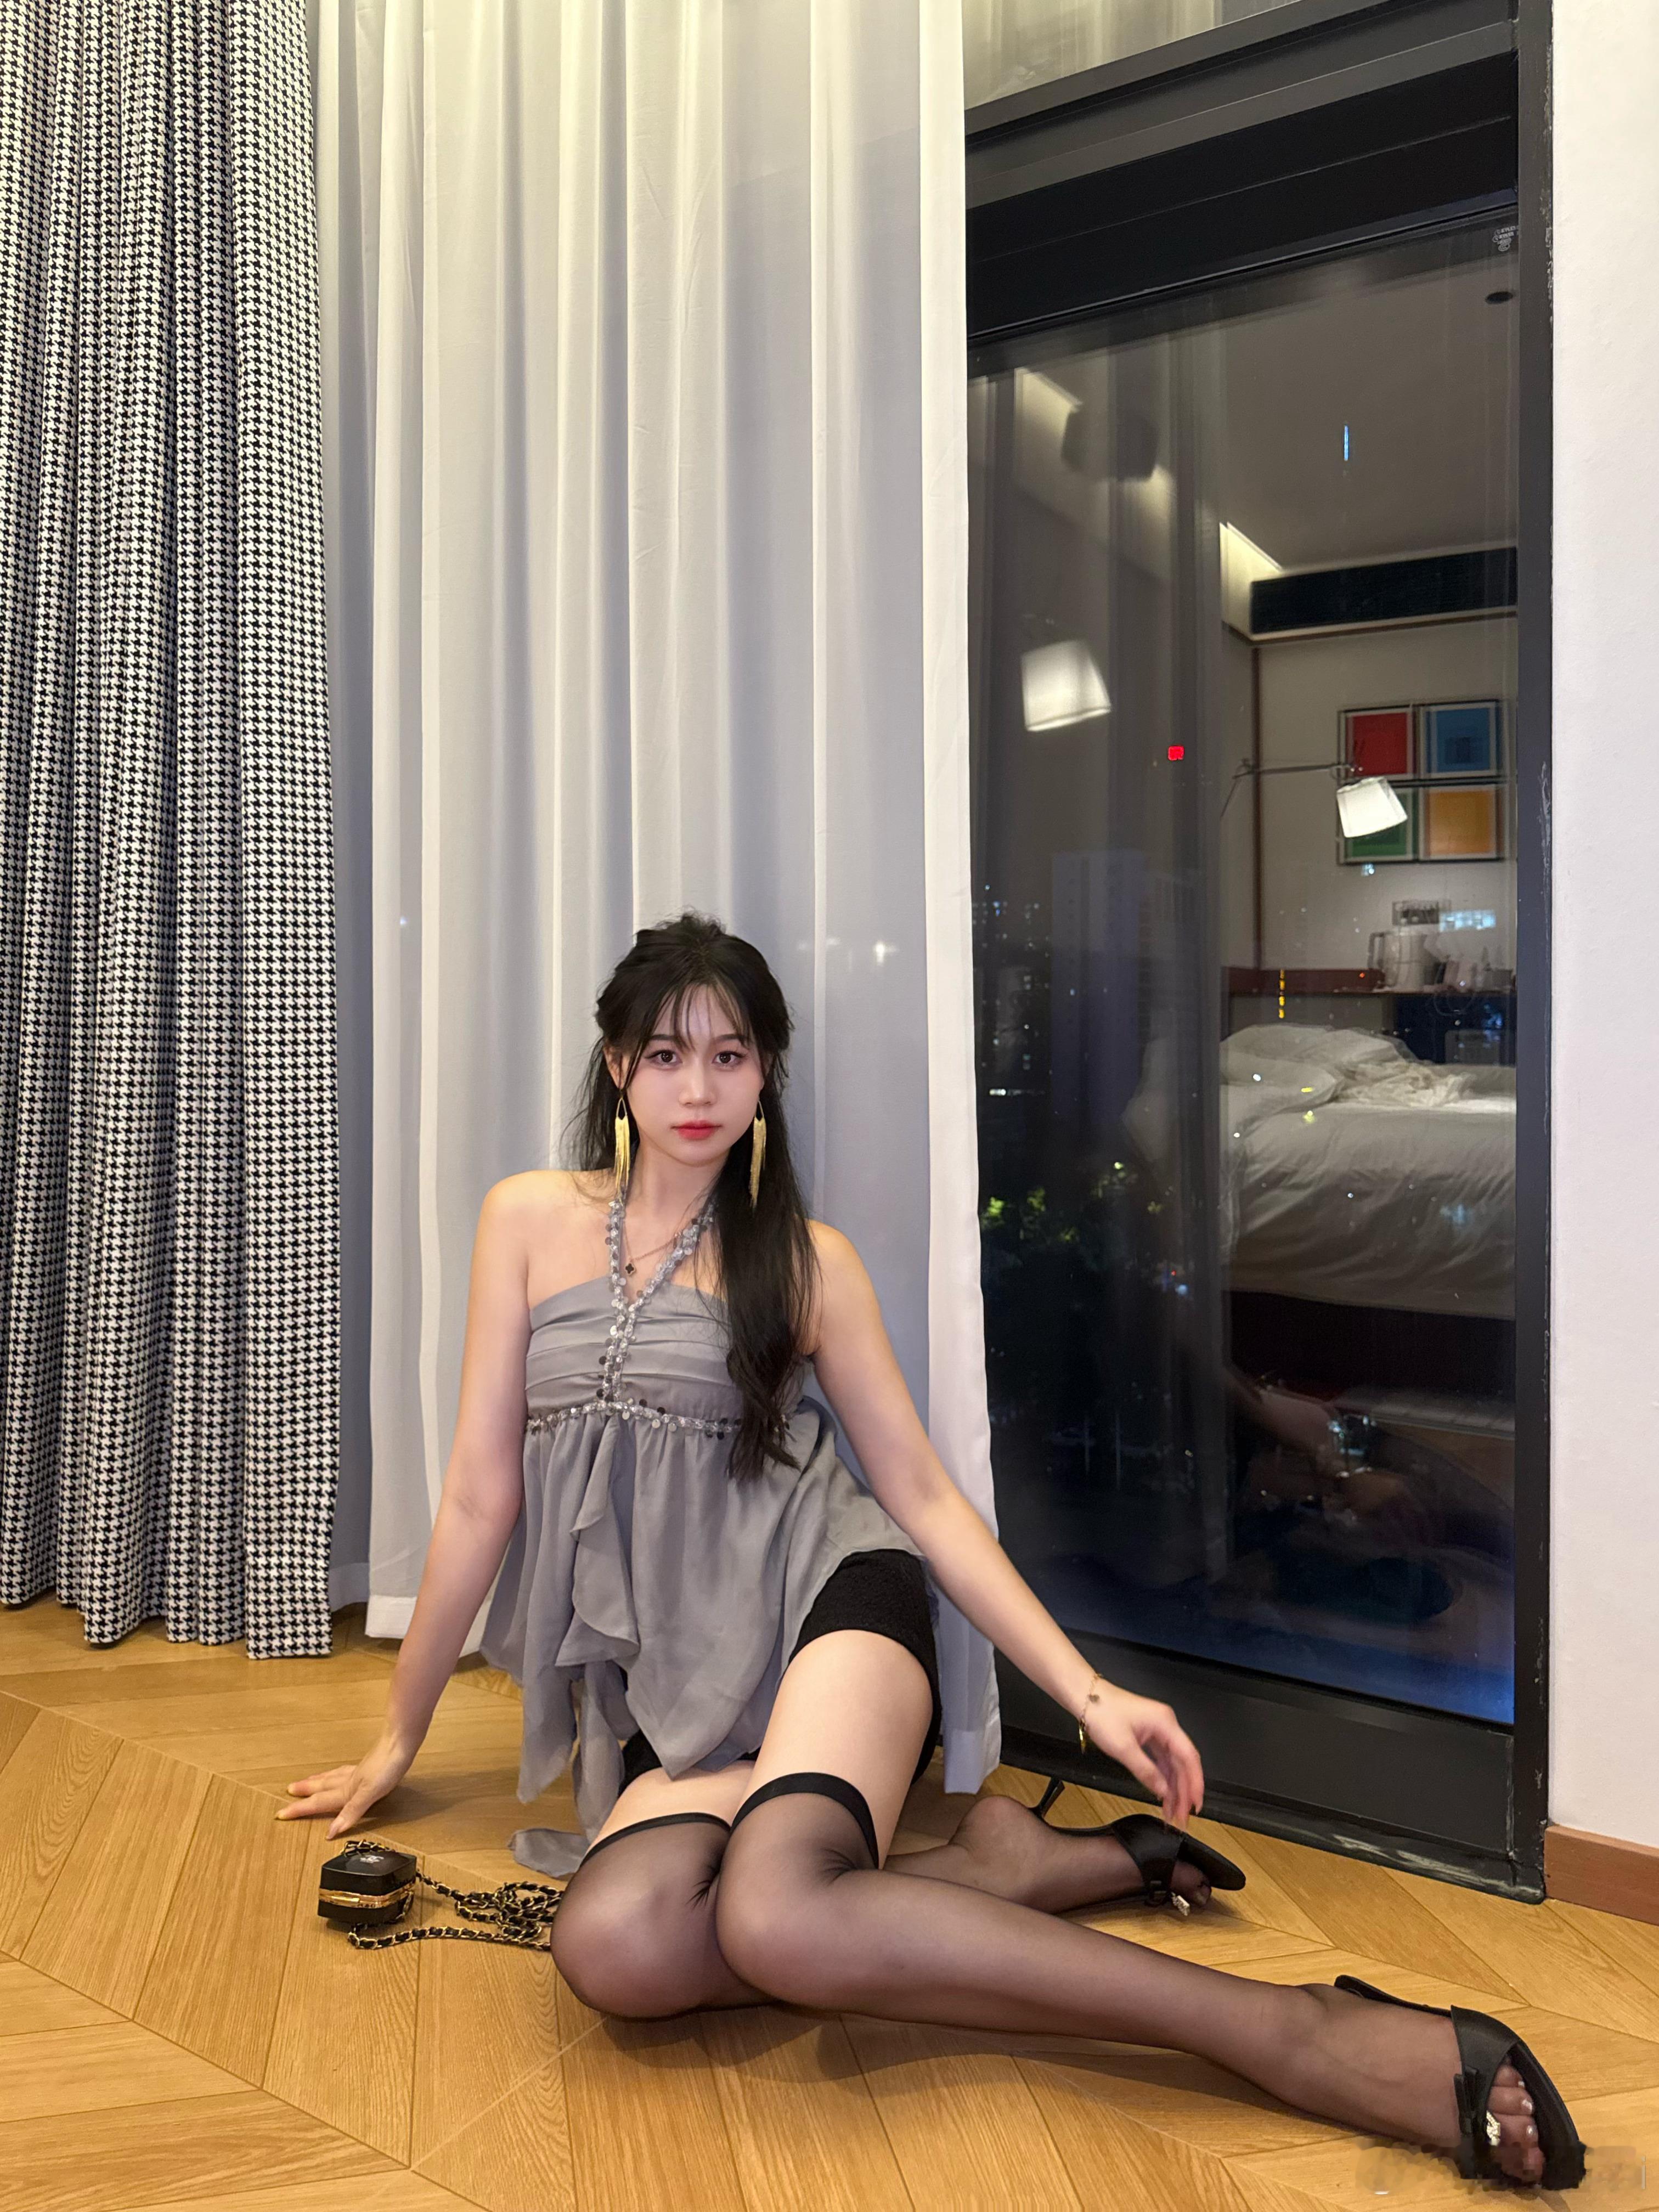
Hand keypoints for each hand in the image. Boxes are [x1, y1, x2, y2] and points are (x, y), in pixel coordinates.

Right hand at [276, 1731, 415, 1838]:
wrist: (401, 1741)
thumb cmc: (388, 1766)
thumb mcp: (370, 1793)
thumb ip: (351, 1811)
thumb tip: (331, 1831)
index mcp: (347, 1789)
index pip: (319, 1802)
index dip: (300, 1809)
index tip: (280, 1814)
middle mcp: (349, 1780)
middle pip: (321, 1787)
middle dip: (304, 1792)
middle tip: (288, 1792)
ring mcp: (358, 1771)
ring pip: (331, 1777)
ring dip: (317, 1781)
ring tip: (307, 1781)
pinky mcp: (369, 1765)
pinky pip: (345, 1771)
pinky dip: (336, 1774)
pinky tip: (342, 1774)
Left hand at [1080, 1682, 1203, 1828]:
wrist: (1084, 1696)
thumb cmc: (1102, 1713)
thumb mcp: (1123, 1747)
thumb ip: (1146, 1771)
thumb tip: (1163, 1791)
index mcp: (1165, 1723)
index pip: (1189, 1757)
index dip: (1195, 1782)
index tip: (1196, 1804)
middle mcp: (1165, 1726)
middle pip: (1183, 1762)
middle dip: (1184, 1790)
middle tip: (1183, 1815)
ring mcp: (1157, 1730)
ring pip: (1172, 1763)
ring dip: (1174, 1787)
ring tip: (1173, 1811)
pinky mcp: (1148, 1735)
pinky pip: (1161, 1760)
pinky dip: (1163, 1777)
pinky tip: (1163, 1794)